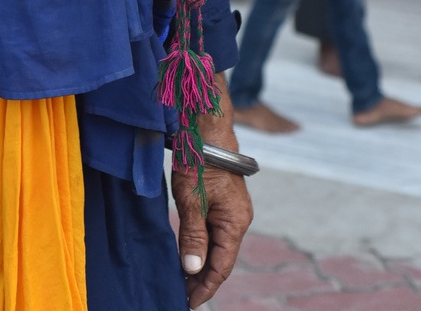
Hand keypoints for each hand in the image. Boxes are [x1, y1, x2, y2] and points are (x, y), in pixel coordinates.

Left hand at [173, 163, 252, 305]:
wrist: (207, 127)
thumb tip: (192, 269)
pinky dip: (202, 245)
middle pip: (221, 259)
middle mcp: (238, 220)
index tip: (188, 303)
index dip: (205, 287)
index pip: (221, 267)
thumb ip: (193, 235)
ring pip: (217, 246)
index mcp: (235, 223)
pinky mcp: (223, 201)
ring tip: (182, 280)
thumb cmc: (200, 160)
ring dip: (201, 263)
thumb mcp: (191, 199)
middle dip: (201, 279)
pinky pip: (214, 231)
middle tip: (181, 295)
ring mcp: (232, 210)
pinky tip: (189, 252)